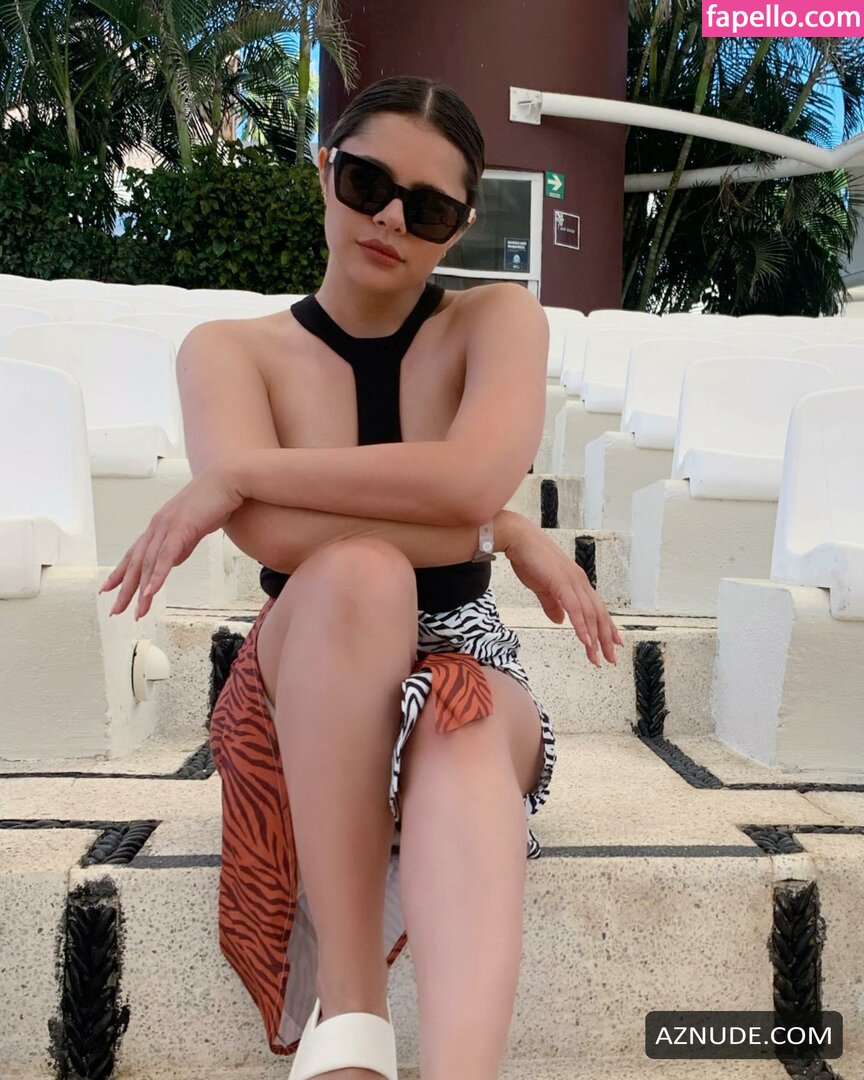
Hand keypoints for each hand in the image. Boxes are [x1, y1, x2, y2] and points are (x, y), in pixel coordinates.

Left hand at [98, 462, 243, 619]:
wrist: (229, 480)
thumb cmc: (216, 501)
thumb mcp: (195, 527)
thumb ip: (181, 544)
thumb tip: (172, 561)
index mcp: (160, 525)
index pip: (135, 553)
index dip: (121, 572)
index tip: (108, 588)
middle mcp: (157, 525)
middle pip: (136, 562)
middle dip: (125, 588)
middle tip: (116, 610)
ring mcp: (167, 526)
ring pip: (149, 563)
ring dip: (142, 589)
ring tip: (138, 611)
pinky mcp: (181, 527)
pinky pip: (166, 556)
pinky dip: (158, 575)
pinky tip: (151, 591)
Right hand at [502, 513, 622, 666]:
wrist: (519, 539)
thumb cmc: (529, 559)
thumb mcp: (542, 587)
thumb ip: (552, 604)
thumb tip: (560, 620)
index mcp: (577, 583)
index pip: (597, 609)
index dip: (607, 627)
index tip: (614, 643)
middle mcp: (580, 582)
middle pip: (598, 615)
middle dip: (606, 638)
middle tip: (610, 658)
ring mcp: (573, 582)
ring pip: (589, 614)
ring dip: (594, 638)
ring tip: (596, 656)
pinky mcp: (561, 583)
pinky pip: (575, 608)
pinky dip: (581, 625)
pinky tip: (585, 640)